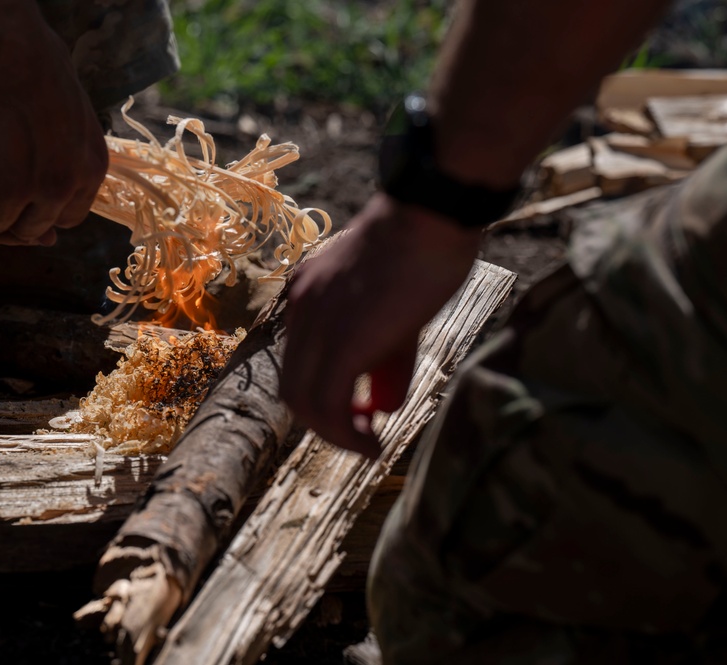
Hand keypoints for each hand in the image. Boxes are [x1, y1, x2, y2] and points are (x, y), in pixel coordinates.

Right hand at [0, 17, 106, 245]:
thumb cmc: (34, 63)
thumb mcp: (76, 114)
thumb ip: (71, 151)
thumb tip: (54, 176)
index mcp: (89, 169)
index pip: (68, 218)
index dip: (41, 210)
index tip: (23, 198)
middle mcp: (60, 188)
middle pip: (32, 229)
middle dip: (10, 217)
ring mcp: (18, 192)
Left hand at [280, 193, 481, 456]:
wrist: (434, 211)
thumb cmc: (428, 249)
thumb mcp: (396, 309)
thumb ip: (383, 355)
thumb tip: (380, 408)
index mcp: (308, 294)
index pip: (297, 363)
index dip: (322, 401)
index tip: (357, 418)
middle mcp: (301, 307)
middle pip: (292, 388)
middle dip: (325, 424)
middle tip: (362, 438)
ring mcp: (317, 321)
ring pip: (303, 401)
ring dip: (335, 435)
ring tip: (369, 446)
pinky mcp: (342, 338)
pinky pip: (328, 403)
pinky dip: (346, 434)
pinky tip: (374, 443)